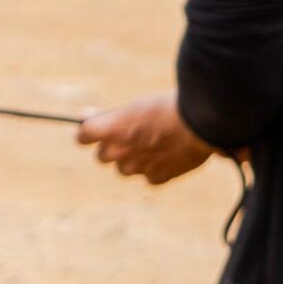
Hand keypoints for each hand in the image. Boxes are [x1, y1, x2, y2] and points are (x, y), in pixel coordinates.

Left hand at [76, 92, 213, 184]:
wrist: (200, 122)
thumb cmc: (167, 106)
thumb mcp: (135, 105)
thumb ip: (110, 117)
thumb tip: (85, 115)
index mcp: (109, 129)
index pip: (83, 136)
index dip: (90, 133)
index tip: (97, 129)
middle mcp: (119, 152)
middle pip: (102, 156)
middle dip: (113, 148)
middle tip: (131, 136)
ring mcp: (137, 168)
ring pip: (124, 169)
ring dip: (133, 161)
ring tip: (154, 145)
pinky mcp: (157, 178)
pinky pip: (148, 177)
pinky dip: (155, 169)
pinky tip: (169, 155)